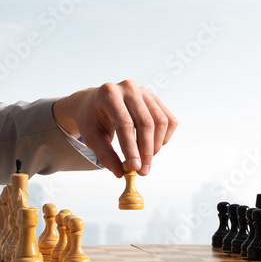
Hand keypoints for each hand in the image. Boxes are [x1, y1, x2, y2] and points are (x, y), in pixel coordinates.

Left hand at [52, 81, 176, 177]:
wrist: (94, 103)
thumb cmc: (92, 119)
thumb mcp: (91, 137)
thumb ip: (105, 154)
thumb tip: (120, 172)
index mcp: (108, 94)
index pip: (124, 123)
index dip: (131, 147)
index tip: (134, 167)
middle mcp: (128, 88)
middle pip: (146, 122)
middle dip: (146, 150)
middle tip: (143, 171)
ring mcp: (144, 91)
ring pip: (160, 122)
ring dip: (156, 145)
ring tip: (145, 159)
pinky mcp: (154, 98)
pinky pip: (169, 119)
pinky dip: (164, 137)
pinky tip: (153, 145)